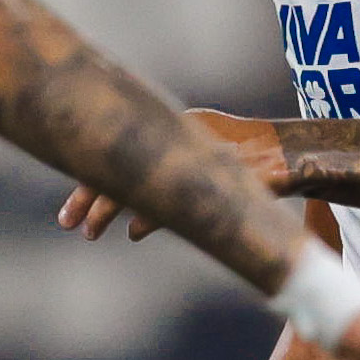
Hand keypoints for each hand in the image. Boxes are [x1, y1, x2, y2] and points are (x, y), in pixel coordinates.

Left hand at [55, 109, 285, 241]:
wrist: (292, 153)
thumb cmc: (245, 154)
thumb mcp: (199, 152)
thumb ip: (168, 167)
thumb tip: (130, 209)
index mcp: (171, 126)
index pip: (116, 152)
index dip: (87, 184)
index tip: (67, 214)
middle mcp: (179, 137)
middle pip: (120, 165)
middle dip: (90, 198)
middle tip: (68, 224)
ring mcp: (198, 157)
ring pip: (142, 182)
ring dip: (111, 208)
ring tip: (91, 232)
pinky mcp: (219, 177)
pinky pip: (177, 199)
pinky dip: (152, 216)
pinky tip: (135, 233)